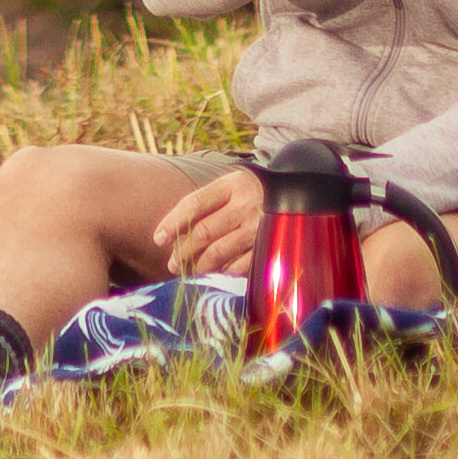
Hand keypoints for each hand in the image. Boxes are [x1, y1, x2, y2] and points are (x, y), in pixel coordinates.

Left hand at [148, 162, 265, 278]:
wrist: (299, 196)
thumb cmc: (253, 194)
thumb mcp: (232, 186)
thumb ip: (206, 202)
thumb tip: (173, 230)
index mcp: (233, 184)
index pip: (194, 204)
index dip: (173, 222)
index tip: (158, 239)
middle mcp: (246, 204)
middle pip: (203, 231)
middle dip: (182, 250)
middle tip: (172, 263)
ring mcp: (258, 227)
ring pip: (217, 251)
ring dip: (198, 265)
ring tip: (187, 271)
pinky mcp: (269, 247)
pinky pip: (238, 265)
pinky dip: (223, 271)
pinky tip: (215, 274)